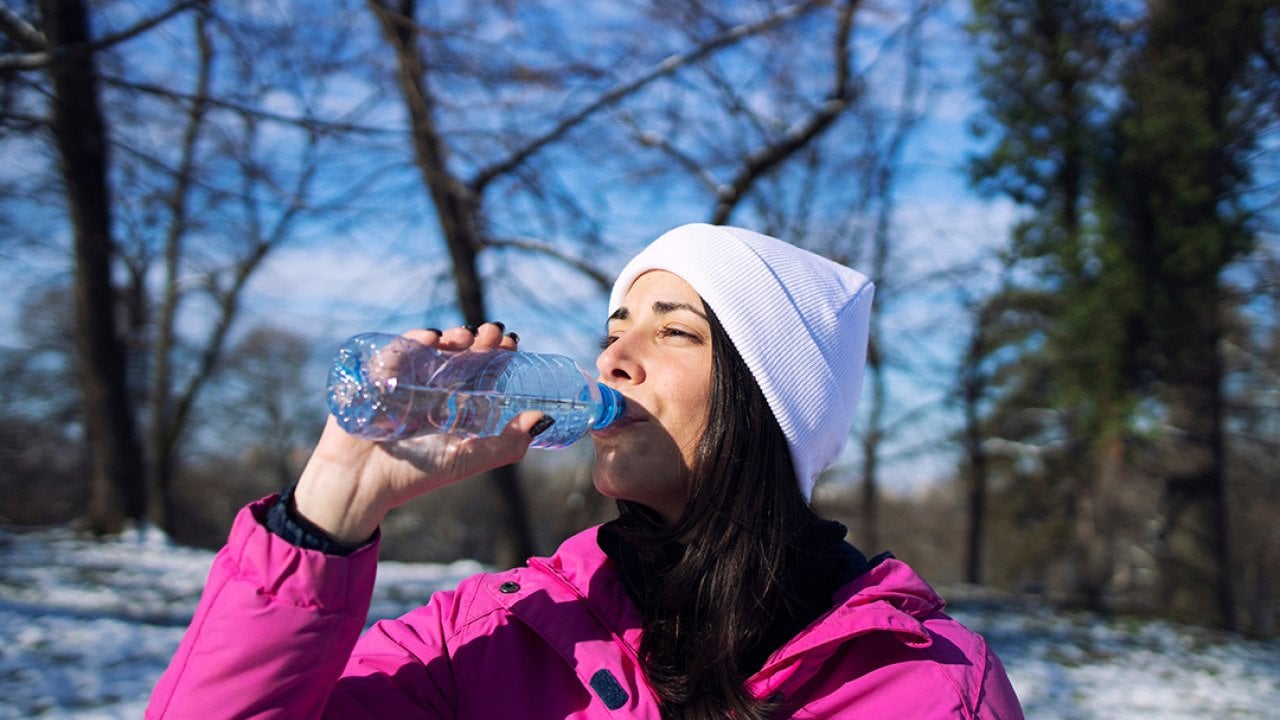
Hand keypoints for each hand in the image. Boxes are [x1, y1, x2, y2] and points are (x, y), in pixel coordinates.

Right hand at [293, 323, 542, 543]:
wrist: (363, 485)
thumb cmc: (414, 474)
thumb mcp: (468, 459)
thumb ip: (506, 444)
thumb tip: (543, 419)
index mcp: (454, 404)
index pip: (481, 371)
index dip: (497, 355)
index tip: (512, 342)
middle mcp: (432, 388)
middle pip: (459, 355)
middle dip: (478, 341)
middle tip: (493, 332)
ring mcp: (405, 380)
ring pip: (431, 348)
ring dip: (450, 337)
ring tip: (465, 336)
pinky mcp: (377, 376)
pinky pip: (396, 351)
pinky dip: (413, 341)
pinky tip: (430, 338)